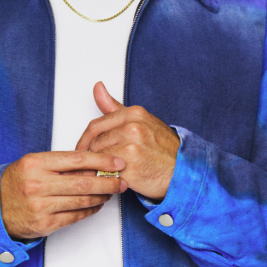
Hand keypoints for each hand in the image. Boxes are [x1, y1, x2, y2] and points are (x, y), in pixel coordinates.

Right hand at [0, 150, 126, 239]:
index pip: (77, 159)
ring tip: (111, 191)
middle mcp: (38, 184)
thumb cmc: (16, 182)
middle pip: (84, 182)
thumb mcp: (33, 163)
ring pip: (82, 200)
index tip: (117, 161)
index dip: (101, 160)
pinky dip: (90, 210)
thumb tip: (93, 162)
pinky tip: (97, 204)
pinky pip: (75, 216)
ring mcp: (41, 206)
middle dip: (108, 181)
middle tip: (122, 180)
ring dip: (102, 196)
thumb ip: (60, 162)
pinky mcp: (44, 224)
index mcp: (36, 163)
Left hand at [75, 82, 179, 200]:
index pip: (95, 126)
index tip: (84, 148)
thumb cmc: (163, 148)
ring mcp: (132, 148)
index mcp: (134, 114)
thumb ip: (114, 107)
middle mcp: (133, 128)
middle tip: (97, 164)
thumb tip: (97, 87)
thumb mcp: (141, 120)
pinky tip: (116, 179)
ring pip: (99, 158)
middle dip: (93, 156)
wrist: (183, 172)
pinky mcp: (131, 168)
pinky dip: (107, 179)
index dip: (85, 140)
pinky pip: (107, 173)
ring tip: (108, 172)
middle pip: (95, 143)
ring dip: (100, 168)